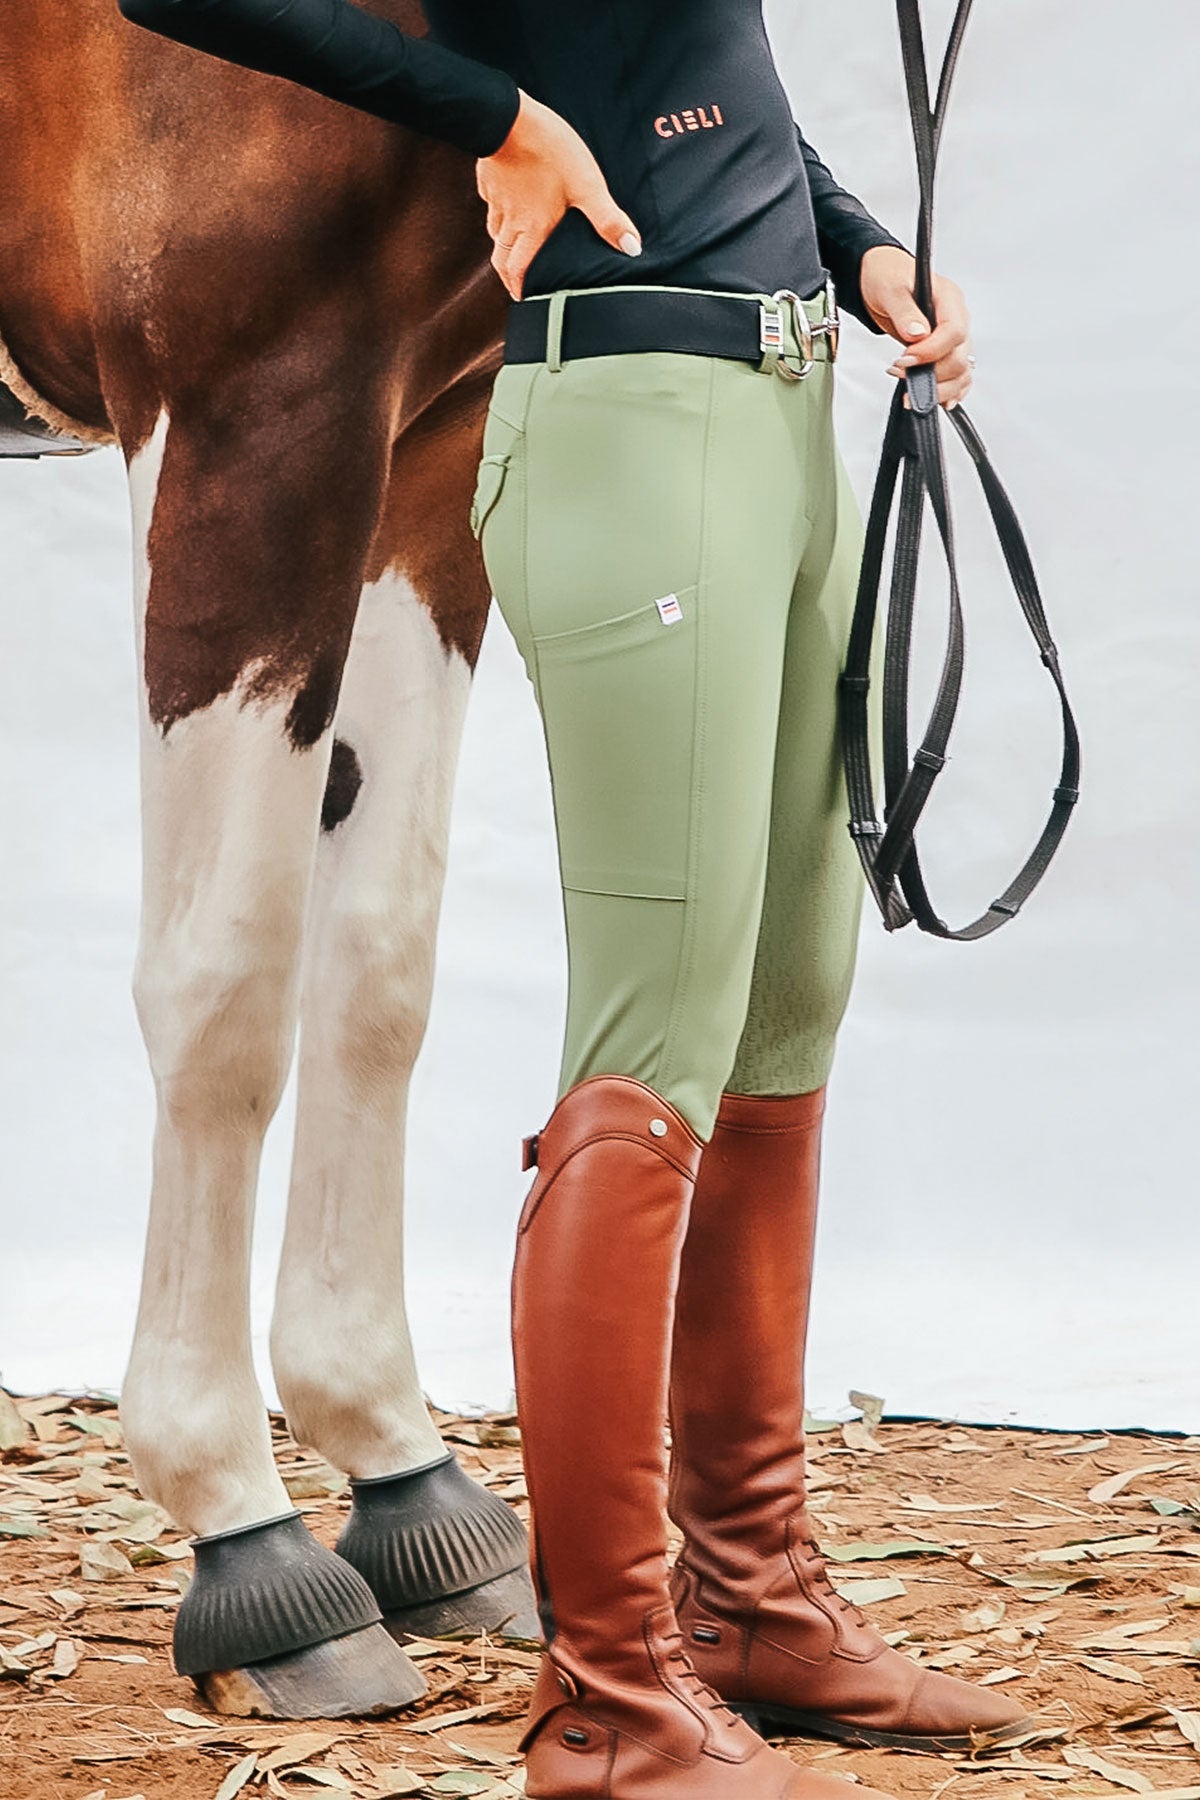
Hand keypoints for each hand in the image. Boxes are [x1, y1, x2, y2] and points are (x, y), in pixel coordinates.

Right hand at [477, 92, 641, 299]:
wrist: (507, 117)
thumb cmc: (548, 151)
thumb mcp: (587, 185)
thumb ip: (608, 218)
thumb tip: (632, 248)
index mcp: (531, 229)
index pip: (516, 270)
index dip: (518, 287)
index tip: (522, 299)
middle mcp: (509, 221)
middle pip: (500, 258)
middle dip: (507, 274)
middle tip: (516, 282)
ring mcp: (496, 200)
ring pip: (495, 233)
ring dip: (503, 245)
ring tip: (515, 248)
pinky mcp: (490, 179)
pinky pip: (492, 205)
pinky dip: (499, 213)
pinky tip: (509, 205)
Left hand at [859, 245, 972, 408]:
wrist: (883, 279)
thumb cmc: (888, 277)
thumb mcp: (891, 289)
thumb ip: (905, 312)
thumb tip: (917, 334)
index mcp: (949, 298)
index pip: (953, 332)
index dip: (931, 352)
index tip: (906, 359)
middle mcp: (957, 318)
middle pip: (960, 358)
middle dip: (931, 374)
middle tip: (899, 372)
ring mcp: (955, 337)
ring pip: (963, 372)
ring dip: (939, 388)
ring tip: (911, 392)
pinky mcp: (947, 351)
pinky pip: (960, 376)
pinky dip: (951, 391)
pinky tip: (939, 400)